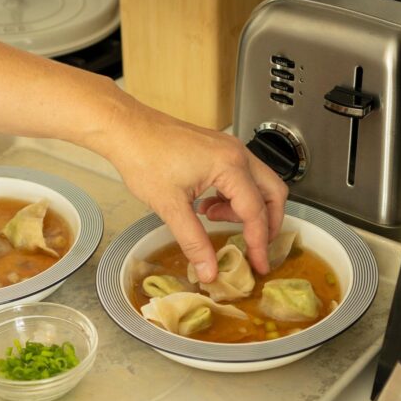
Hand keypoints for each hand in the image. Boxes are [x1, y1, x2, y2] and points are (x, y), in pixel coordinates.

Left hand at [98, 96, 287, 281]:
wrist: (126, 130)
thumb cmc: (144, 158)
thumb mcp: (170, 207)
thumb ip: (194, 241)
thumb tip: (209, 270)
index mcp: (230, 165)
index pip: (255, 211)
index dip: (259, 242)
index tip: (259, 265)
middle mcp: (237, 153)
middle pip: (273, 192)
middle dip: (268, 223)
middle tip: (256, 247)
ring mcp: (229, 149)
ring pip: (258, 184)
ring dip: (247, 209)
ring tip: (214, 220)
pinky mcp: (219, 149)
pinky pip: (241, 176)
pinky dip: (234, 197)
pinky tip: (207, 206)